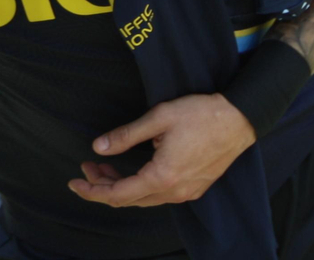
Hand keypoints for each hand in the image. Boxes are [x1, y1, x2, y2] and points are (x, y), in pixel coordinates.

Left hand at [67, 93, 255, 207]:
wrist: (240, 119)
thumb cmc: (201, 114)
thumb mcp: (159, 118)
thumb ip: (126, 135)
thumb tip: (98, 147)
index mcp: (162, 177)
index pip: (117, 194)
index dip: (92, 190)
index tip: (73, 182)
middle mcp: (174, 192)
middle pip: (128, 199)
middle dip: (103, 185)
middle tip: (88, 166)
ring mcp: (186, 192)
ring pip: (144, 198)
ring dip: (121, 185)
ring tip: (105, 165)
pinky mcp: (195, 188)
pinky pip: (160, 195)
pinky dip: (140, 185)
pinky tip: (135, 168)